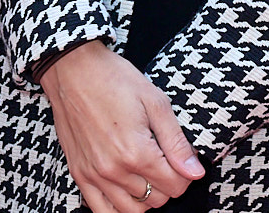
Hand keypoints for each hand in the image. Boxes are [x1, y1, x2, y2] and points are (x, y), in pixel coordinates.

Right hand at [40, 41, 204, 212]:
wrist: (73, 70)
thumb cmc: (114, 79)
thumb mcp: (155, 102)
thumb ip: (177, 142)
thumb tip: (195, 172)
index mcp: (137, 152)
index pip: (175, 186)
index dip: (186, 175)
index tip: (183, 160)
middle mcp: (114, 170)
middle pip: (156, 200)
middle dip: (168, 185)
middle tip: (166, 162)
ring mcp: (94, 175)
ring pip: (132, 211)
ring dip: (146, 198)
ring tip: (147, 174)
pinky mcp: (79, 174)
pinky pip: (101, 210)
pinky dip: (119, 207)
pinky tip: (126, 188)